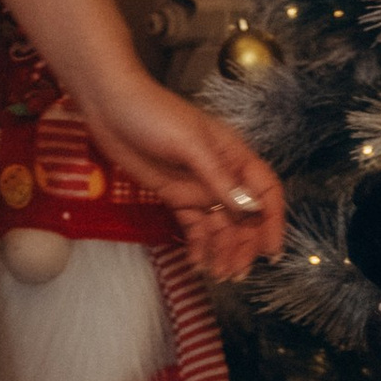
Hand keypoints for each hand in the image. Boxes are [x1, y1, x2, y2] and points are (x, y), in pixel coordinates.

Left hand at [73, 68, 284, 277]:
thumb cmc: (154, 115)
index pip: (265, 191)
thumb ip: (220, 179)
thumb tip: (251, 209)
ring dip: (222, 250)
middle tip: (236, 273)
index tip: (271, 250)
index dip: (272, 220)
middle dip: (244, 245)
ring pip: (220, 225)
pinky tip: (197, 263)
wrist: (109, 106)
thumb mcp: (191, 145)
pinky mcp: (175, 196)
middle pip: (244, 216)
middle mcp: (221, 175)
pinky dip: (198, 245)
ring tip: (217, 275)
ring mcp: (197, 187)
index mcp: (234, 156)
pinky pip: (194, 226)